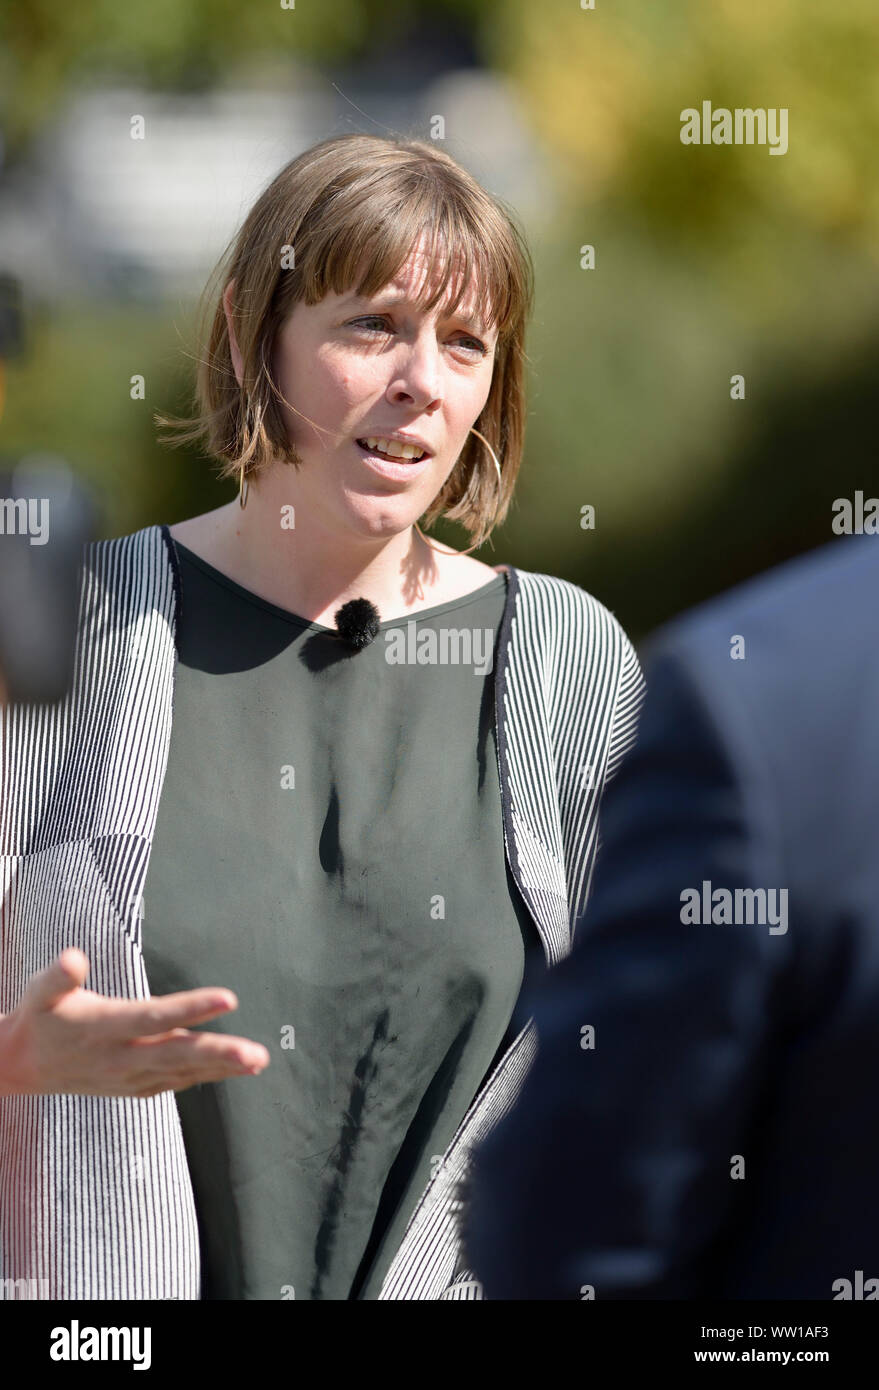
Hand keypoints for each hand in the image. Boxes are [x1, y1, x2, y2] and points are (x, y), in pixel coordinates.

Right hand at [0, 948, 269, 1098]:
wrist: (21, 1067)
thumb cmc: (39, 1017)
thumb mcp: (40, 991)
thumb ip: (59, 976)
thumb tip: (73, 958)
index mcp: (104, 1027)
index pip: (154, 1017)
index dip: (191, 1009)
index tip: (228, 998)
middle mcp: (121, 1057)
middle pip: (177, 1053)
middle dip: (220, 1053)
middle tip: (256, 1053)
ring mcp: (129, 1076)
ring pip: (183, 1071)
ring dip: (222, 1067)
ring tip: (258, 1060)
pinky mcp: (134, 1086)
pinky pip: (175, 1082)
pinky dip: (204, 1077)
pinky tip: (231, 1071)